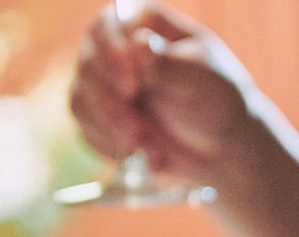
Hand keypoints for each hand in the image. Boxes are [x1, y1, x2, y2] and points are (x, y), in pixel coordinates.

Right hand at [69, 3, 263, 184]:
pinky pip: (83, 124)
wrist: (218, 146)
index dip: (111, 55)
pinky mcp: (98, 111)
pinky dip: (104, 141)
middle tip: (137, 131)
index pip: (109, 25)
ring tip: (144, 145)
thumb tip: (138, 43)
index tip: (131, 87)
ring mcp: (104, 79)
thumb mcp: (199, 80)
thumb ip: (167, 64)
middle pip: (87, 63)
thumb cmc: (215, 102)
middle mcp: (117, 45)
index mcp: (145, 22)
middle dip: (109, 102)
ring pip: (80, 96)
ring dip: (108, 126)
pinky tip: (130, 153)